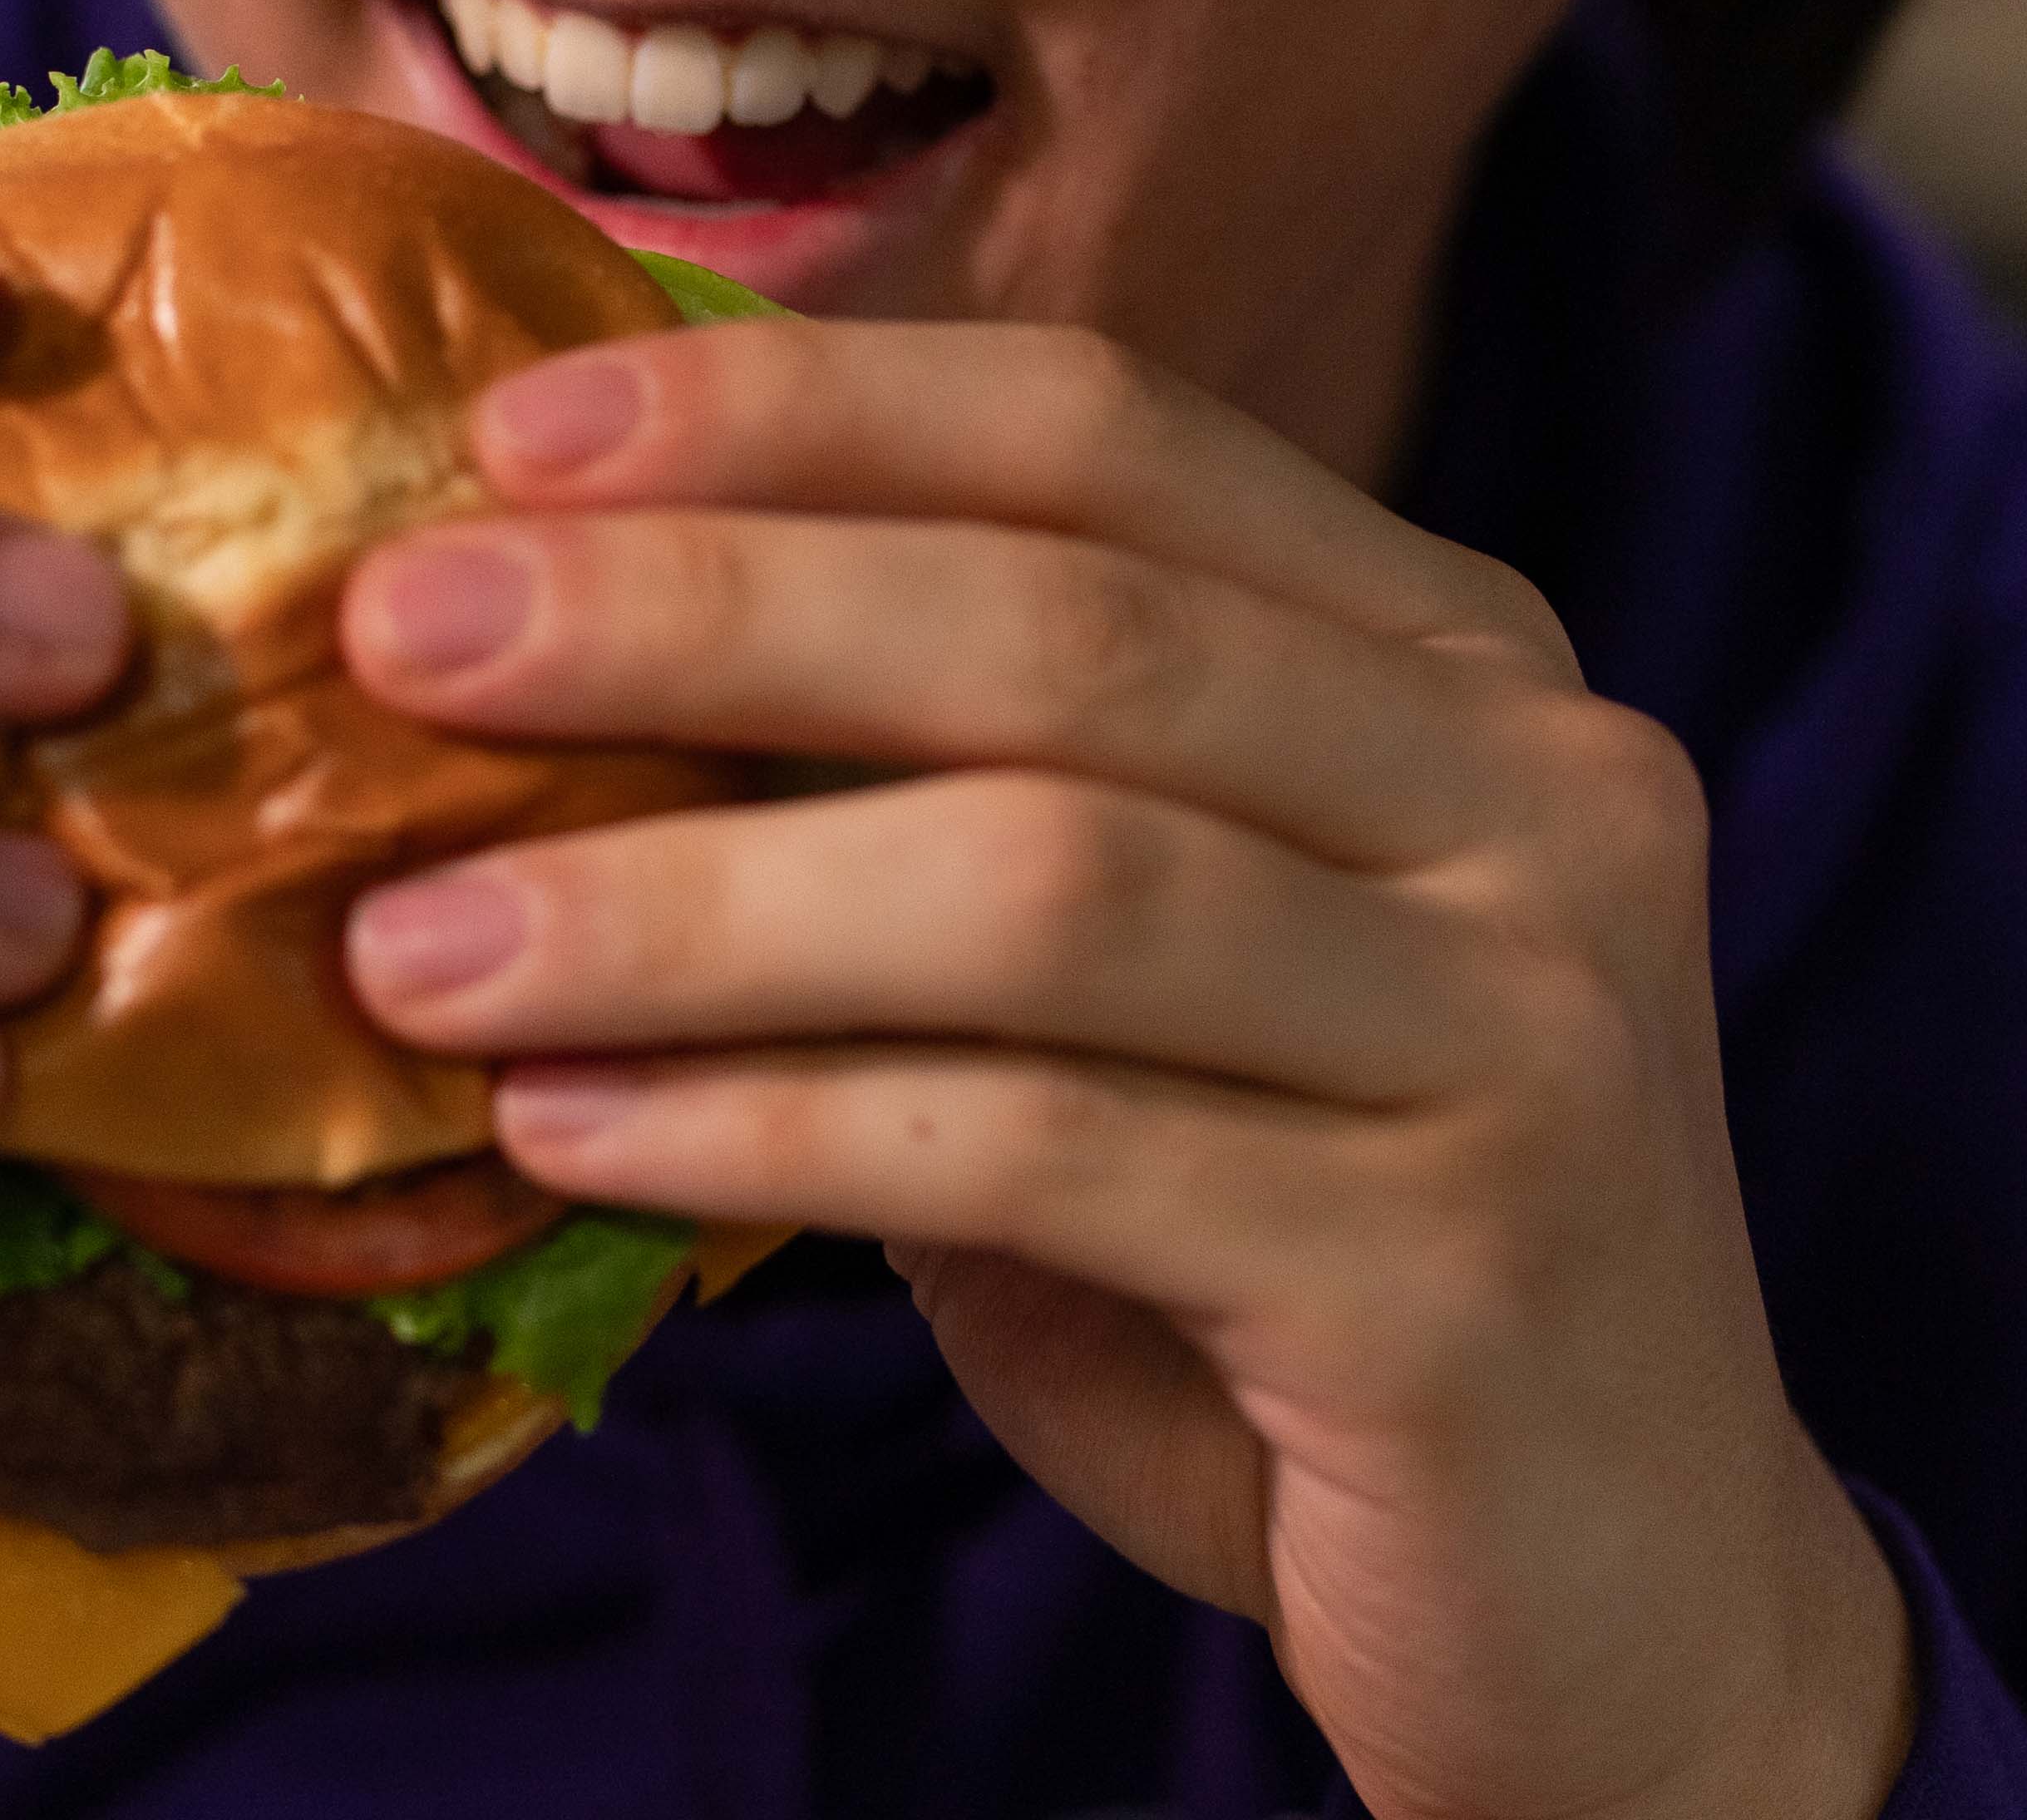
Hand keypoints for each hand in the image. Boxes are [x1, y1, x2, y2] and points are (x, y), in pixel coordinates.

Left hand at [334, 321, 1910, 1819]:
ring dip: (690, 901)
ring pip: (1053, 882)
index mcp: (1455, 655)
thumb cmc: (1296, 1259)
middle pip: (1067, 627)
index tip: (513, 433)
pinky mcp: (1469, 1275)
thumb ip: (930, 815)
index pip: (1106, 433)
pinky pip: (1055, 1150)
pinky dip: (778, 1124)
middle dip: (703, 609)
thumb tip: (540, 677)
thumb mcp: (1128, 987)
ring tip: (419, 947)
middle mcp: (1540, 790)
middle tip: (405, 634)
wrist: (1621, 1614)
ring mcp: (1532, 1024)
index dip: (804, 412)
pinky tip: (575, 1135)